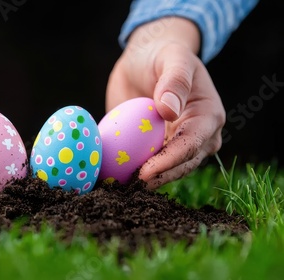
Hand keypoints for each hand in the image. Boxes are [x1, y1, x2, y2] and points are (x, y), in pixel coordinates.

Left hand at [106, 17, 224, 188]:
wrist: (146, 57)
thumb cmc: (163, 54)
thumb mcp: (172, 58)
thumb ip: (174, 81)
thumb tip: (169, 111)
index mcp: (208, 116)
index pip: (191, 144)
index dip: (170, 161)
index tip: (145, 172)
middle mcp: (198, 135)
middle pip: (182, 164)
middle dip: (158, 177)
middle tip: (130, 185)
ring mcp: (176, 143)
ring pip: (165, 169)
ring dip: (145, 180)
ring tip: (120, 187)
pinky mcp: (156, 146)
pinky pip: (146, 162)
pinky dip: (131, 170)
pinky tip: (113, 177)